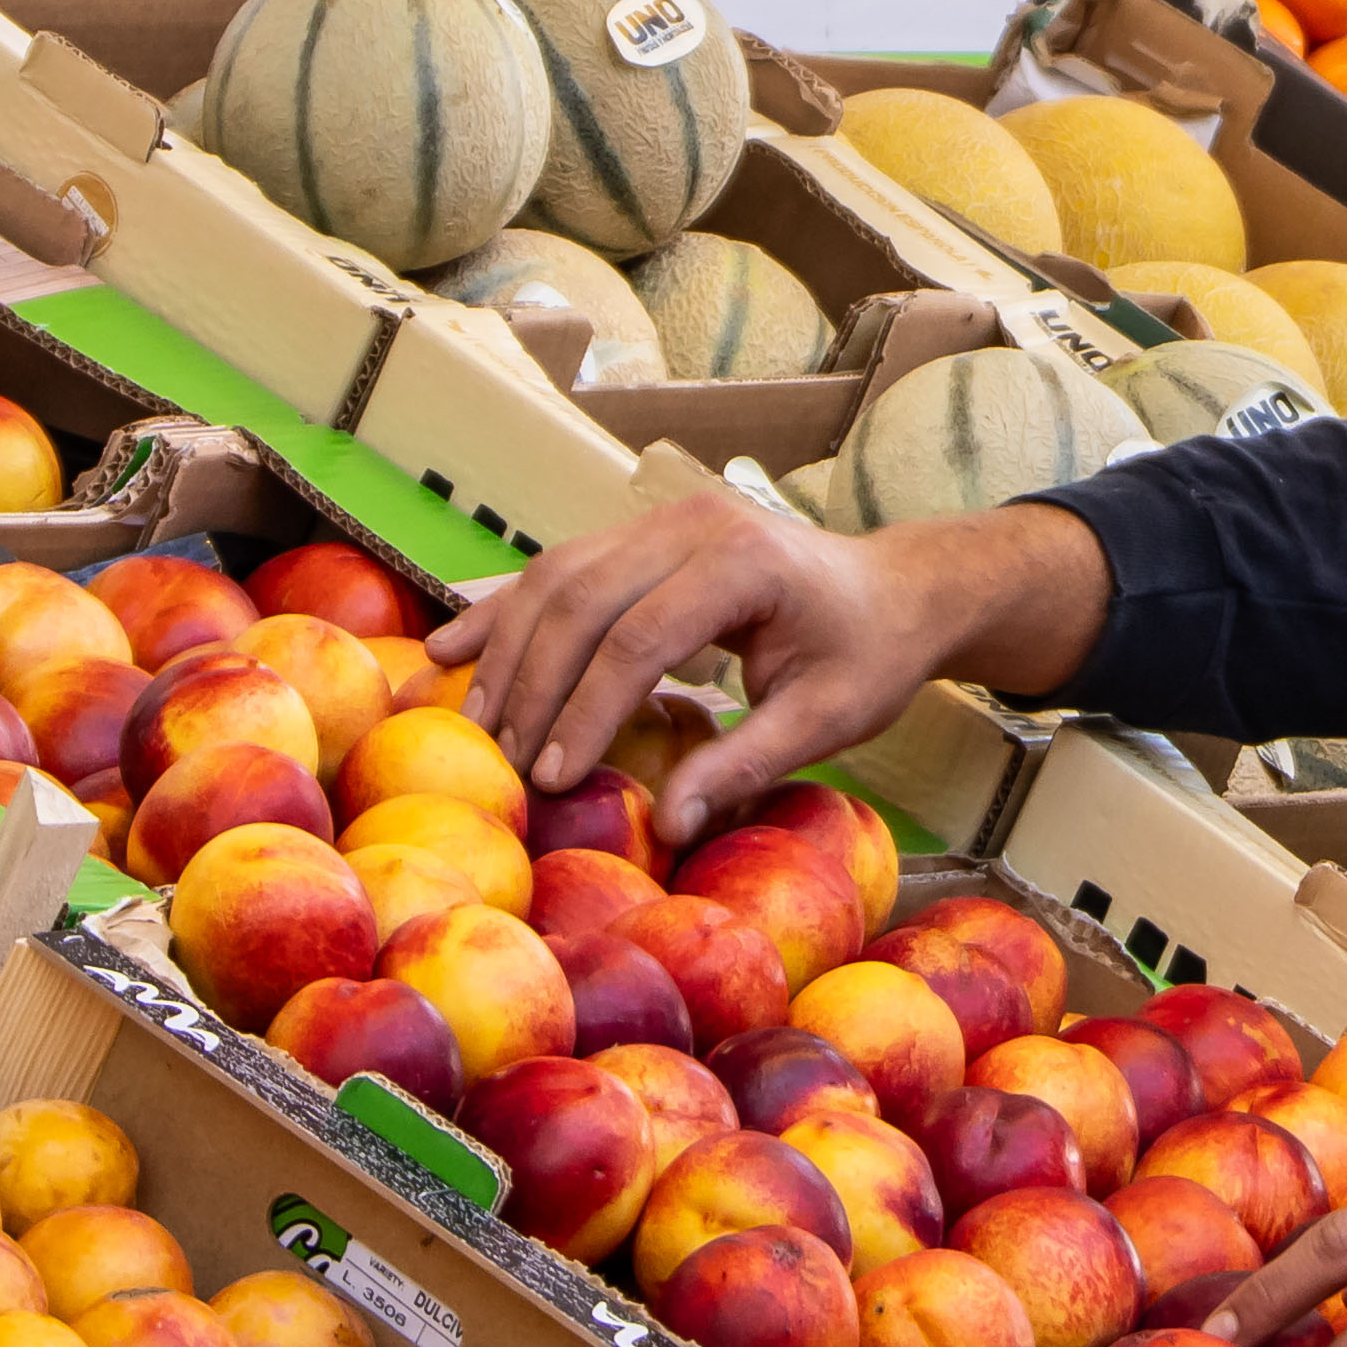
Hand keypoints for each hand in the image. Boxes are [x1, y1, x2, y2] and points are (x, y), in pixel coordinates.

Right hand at [443, 488, 1116, 808]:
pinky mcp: (641, 531)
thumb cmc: (869, 657)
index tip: (554, 778)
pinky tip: (453, 648)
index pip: (641, 637)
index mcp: (744, 561)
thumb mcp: (827, 720)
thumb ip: (744, 765)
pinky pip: (559, 567)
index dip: (588, 709)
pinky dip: (505, 609)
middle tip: (503, 763)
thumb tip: (671, 828)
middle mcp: (693, 522)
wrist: (894, 588)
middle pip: (582, 599)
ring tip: (473, 723)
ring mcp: (662, 518)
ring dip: (506, 649)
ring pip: (556, 576)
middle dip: (533, 685)